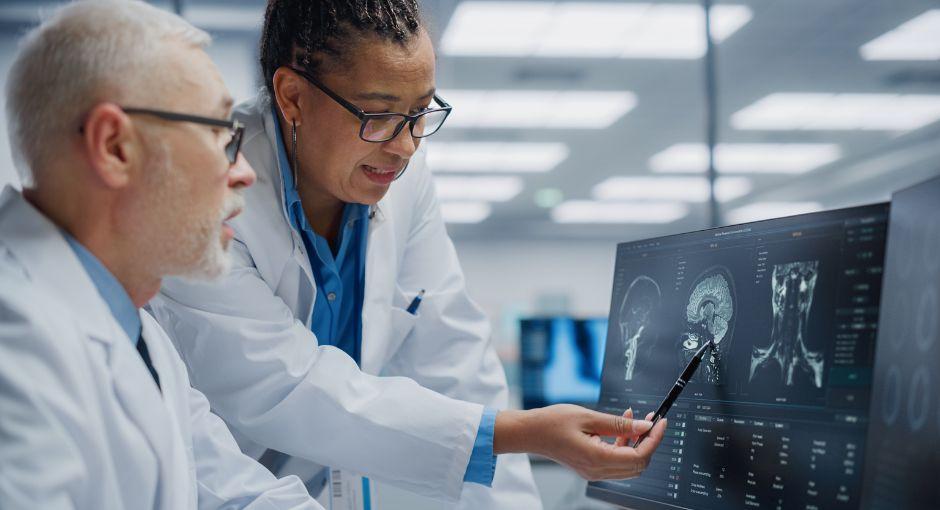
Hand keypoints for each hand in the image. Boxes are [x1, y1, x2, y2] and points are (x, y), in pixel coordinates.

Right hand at [493, 404, 666, 480]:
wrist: (530, 432)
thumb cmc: (552, 422)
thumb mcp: (589, 417)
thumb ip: (619, 423)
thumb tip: (645, 425)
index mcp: (597, 459)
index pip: (639, 456)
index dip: (654, 439)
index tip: (660, 422)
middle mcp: (597, 470)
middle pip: (638, 464)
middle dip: (648, 441)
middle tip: (651, 419)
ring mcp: (594, 471)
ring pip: (628, 463)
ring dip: (636, 442)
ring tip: (636, 417)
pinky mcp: (590, 466)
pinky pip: (616, 460)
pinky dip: (624, 444)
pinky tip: (622, 425)